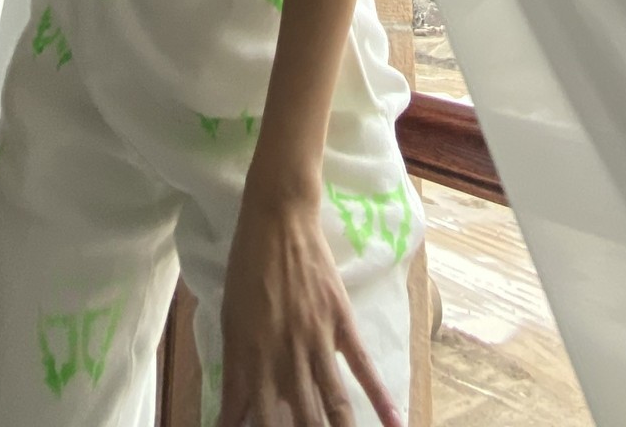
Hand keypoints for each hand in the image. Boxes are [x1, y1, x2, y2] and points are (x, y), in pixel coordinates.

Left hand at [218, 187, 402, 426]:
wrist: (277, 219)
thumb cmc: (245, 270)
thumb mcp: (230, 323)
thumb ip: (235, 375)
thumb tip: (233, 418)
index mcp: (250, 358)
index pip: (256, 422)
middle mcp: (284, 357)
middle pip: (300, 422)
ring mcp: (316, 340)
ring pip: (333, 404)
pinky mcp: (341, 322)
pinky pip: (363, 367)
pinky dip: (381, 398)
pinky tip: (395, 423)